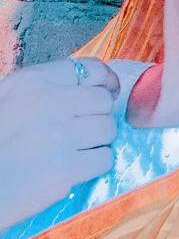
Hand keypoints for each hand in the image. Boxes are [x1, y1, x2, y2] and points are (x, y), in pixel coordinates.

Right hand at [0, 57, 119, 231]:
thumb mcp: (7, 96)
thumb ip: (43, 87)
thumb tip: (83, 87)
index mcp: (33, 81)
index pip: (90, 69)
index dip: (105, 80)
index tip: (109, 89)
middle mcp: (51, 103)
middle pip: (103, 100)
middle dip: (100, 113)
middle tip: (88, 126)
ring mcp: (61, 136)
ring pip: (108, 128)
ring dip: (100, 139)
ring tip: (81, 147)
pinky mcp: (66, 169)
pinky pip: (104, 159)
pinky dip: (97, 163)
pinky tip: (80, 165)